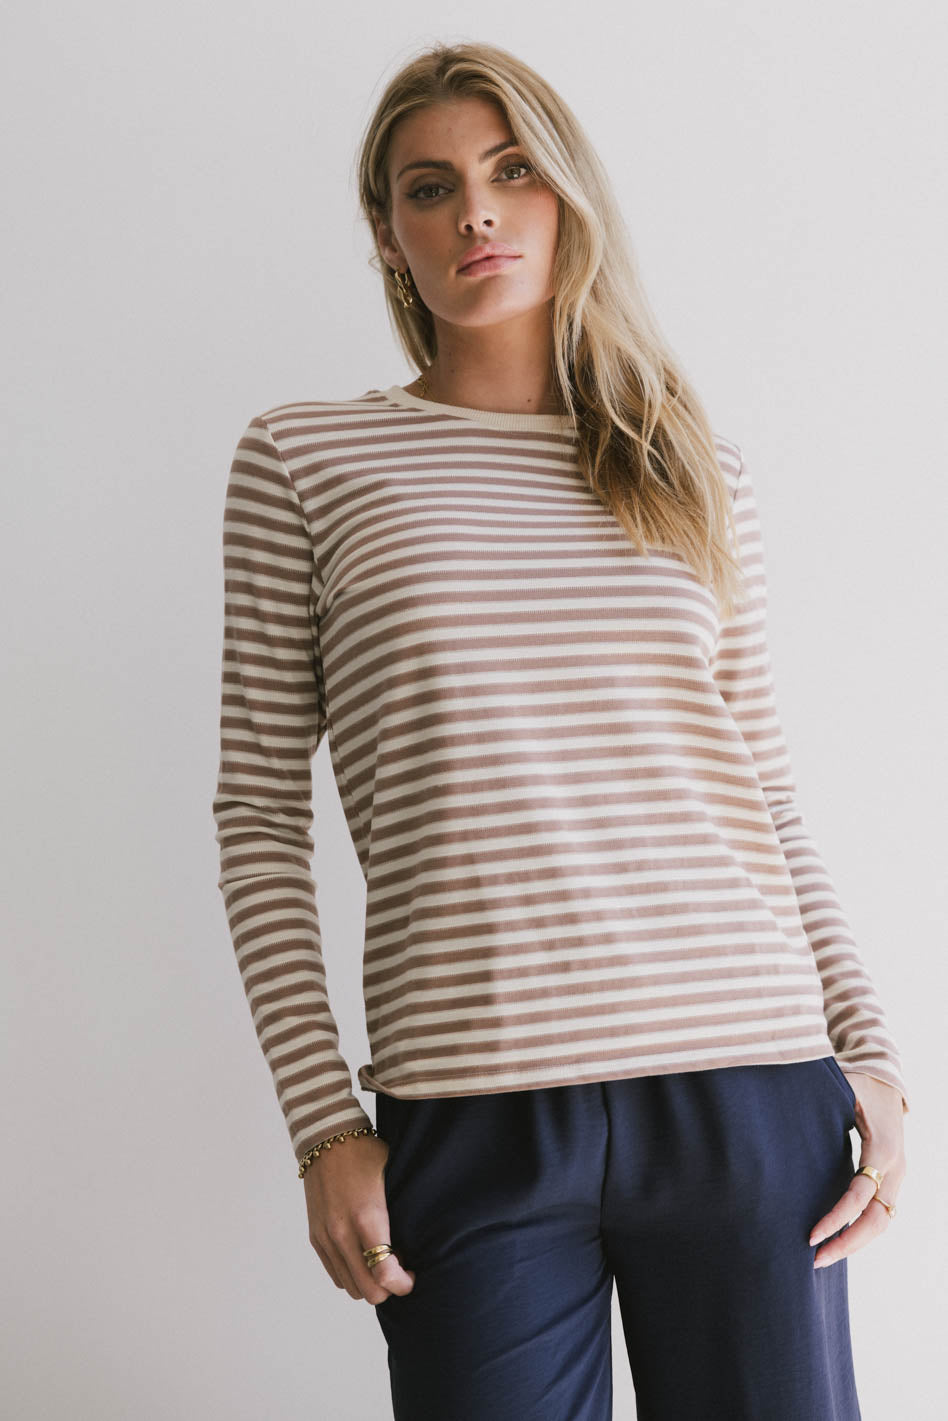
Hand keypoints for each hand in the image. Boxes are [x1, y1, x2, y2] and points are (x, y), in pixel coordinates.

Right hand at [302, 1134, 416, 1303]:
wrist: (326, 1137)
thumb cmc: (365, 1153)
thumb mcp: (392, 1177)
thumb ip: (399, 1215)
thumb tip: (416, 1243)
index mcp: (366, 1216)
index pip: (383, 1273)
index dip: (402, 1284)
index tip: (412, 1275)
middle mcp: (342, 1232)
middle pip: (367, 1291)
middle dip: (388, 1288)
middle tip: (401, 1269)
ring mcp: (326, 1237)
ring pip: (350, 1287)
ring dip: (369, 1283)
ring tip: (382, 1261)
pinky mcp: (315, 1237)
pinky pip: (335, 1274)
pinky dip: (352, 1274)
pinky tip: (364, 1255)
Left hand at [809, 1073, 905, 1268]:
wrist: (886, 1077)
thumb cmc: (857, 1081)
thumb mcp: (840, 1087)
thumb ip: (817, 1100)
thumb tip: (778, 1108)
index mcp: (882, 1148)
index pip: (860, 1195)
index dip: (837, 1218)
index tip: (811, 1235)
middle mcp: (895, 1167)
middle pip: (877, 1219)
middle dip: (847, 1243)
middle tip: (815, 1260)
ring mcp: (897, 1175)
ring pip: (882, 1222)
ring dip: (854, 1242)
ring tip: (822, 1257)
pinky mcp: (893, 1178)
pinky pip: (881, 1212)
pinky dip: (861, 1230)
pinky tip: (838, 1239)